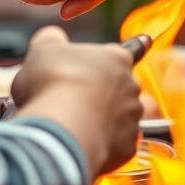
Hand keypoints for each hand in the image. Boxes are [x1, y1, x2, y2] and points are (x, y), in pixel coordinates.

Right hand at [11, 27, 141, 175]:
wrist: (62, 126)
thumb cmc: (53, 83)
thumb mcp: (43, 50)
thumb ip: (51, 40)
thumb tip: (53, 37)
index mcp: (116, 58)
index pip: (129, 51)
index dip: (121, 55)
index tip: (141, 47)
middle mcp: (131, 86)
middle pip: (121, 87)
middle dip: (102, 92)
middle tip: (75, 98)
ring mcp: (132, 118)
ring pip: (123, 117)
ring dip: (105, 120)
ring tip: (78, 124)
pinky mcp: (128, 147)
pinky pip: (117, 145)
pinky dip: (103, 145)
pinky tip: (83, 143)